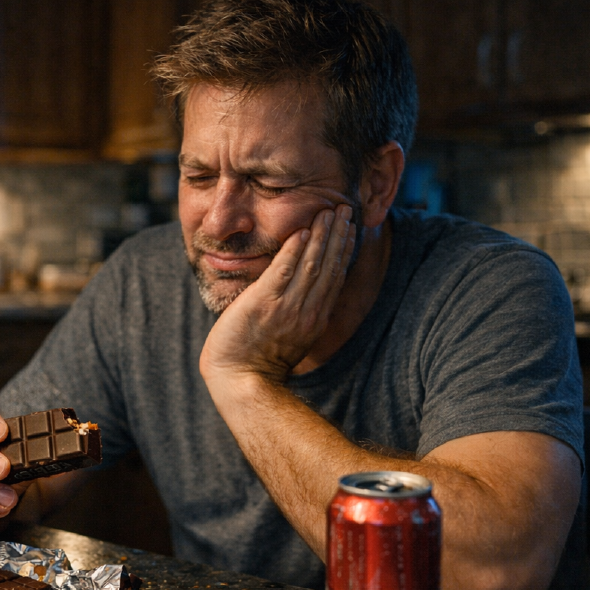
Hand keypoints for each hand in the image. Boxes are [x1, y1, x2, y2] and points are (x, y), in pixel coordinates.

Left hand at [199, 204, 355, 383]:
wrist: (239, 380)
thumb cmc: (257, 359)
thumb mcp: (290, 336)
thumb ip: (299, 313)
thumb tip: (302, 293)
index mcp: (314, 318)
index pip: (334, 277)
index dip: (343, 250)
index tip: (350, 228)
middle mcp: (306, 311)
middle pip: (328, 266)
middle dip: (338, 235)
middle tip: (345, 208)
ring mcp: (286, 307)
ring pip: (310, 265)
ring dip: (321, 236)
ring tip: (328, 211)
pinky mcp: (263, 304)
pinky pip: (283, 272)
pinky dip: (293, 251)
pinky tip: (301, 232)